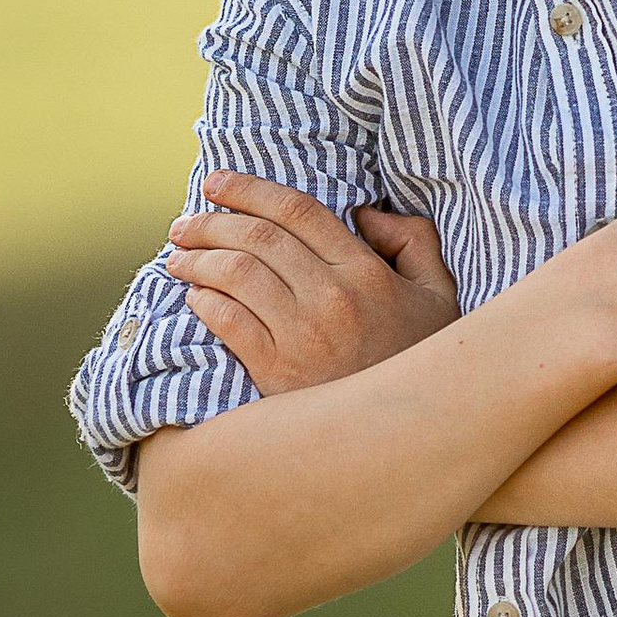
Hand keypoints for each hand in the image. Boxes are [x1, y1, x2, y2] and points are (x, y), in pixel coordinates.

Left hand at [165, 174, 460, 394]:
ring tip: (179, 258)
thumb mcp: (437, 291)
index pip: (297, 211)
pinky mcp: (277, 375)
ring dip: (198, 260)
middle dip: (211, 222)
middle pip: (258, 238)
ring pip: (236, 276)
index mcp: (364, 270)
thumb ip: (413, 239)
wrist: (407, 433)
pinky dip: (204, 304)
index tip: (216, 183)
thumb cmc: (417, 358)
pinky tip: (194, 298)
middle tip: (184, 224)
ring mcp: (303, 336)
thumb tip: (365, 214)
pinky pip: (228, 324)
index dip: (250, 189)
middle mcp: (332, 297)